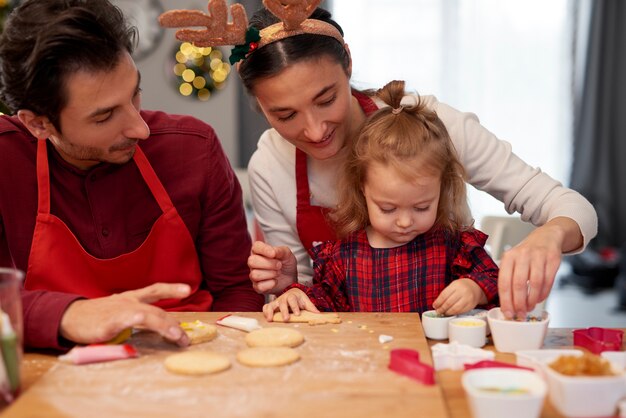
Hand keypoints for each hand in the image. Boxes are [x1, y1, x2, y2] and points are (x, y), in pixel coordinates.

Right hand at [59, 283, 191, 345]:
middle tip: (185, 338)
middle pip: (156, 310)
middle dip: (173, 324)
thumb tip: (156, 328)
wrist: (68, 317)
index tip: (188, 289)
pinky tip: (143, 320)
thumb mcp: (117, 312)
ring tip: (176, 336)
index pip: (154, 290)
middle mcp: (128, 302)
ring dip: (164, 326)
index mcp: (130, 299)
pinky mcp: (109, 322)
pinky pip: (126, 320)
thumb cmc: (94, 316)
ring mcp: (119, 311)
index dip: (171, 289)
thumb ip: (135, 318)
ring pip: (148, 315)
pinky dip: (136, 319)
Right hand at [248, 241, 297, 293]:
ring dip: (271, 274)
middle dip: (268, 264)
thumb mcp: (287, 254)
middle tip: (279, 265)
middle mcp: (253, 262)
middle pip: (251, 261)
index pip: (255, 247)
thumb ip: (280, 251)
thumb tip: (273, 252)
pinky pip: (259, 286)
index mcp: (259, 251)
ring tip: (278, 273)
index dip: (264, 250)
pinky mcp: (257, 286)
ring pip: (254, 274)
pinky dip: (270, 284)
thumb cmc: (286, 263)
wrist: (291, 279)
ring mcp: (253, 275)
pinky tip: (275, 281)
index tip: (274, 254)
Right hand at [262, 288, 318, 320]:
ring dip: (271, 312)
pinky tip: (267, 318)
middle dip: (284, 311)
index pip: (293, 300)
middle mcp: (283, 298)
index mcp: (292, 296)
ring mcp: (276, 302)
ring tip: (270, 319)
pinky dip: (265, 311)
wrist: (292, 293)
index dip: (295, 306)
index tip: (297, 314)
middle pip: (282, 303)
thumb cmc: (299, 299)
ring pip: (272, 304)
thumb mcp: (305, 301)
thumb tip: (317, 314)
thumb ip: (311, 307)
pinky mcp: (272, 306)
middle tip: (286, 319)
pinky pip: (266, 307)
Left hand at [432, 279, 485, 315]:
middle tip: (438, 311)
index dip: (438, 302)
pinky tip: (451, 313)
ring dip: (448, 312)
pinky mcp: (471, 305)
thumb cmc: (462, 287)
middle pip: (449, 302)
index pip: (444, 295)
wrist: (476, 287)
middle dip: (442, 308)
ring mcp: (468, 299)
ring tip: (444, 313)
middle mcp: (462, 291)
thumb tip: (437, 304)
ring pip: (455, 308)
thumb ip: (446, 293)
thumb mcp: (454, 286)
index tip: (434, 306)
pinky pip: (461, 311)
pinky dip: (454, 313)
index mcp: (456, 285)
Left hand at [497, 217, 580, 318]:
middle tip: (520, 314)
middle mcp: (522, 255)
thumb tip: (507, 305)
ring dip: (532, 300)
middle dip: (519, 303)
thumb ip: (509, 279)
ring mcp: (538, 256)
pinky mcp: (552, 259)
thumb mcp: (513, 261)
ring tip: (529, 308)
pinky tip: (539, 299)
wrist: (546, 237)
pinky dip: (543, 294)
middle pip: (518, 284)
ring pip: (535, 283)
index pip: (504, 282)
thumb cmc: (526, 254)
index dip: (506, 301)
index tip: (508, 313)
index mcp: (508, 257)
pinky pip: (548, 281)